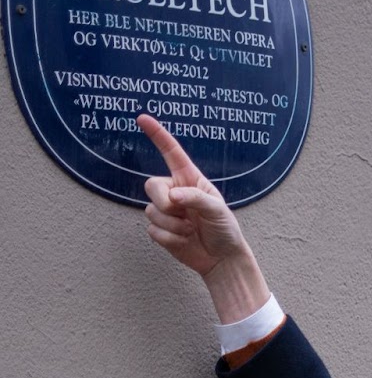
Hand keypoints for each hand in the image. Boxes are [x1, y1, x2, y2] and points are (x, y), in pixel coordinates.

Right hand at [137, 115, 269, 322]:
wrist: (221, 258)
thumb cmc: (224, 229)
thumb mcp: (217, 209)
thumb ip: (195, 198)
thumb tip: (173, 197)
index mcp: (189, 179)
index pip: (171, 152)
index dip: (157, 135)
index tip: (142, 118)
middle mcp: (174, 191)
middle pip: (151, 186)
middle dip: (165, 203)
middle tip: (184, 214)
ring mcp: (166, 211)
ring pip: (151, 211)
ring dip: (173, 226)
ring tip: (191, 230)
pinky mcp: (160, 230)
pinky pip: (153, 230)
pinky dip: (170, 239)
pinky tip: (184, 241)